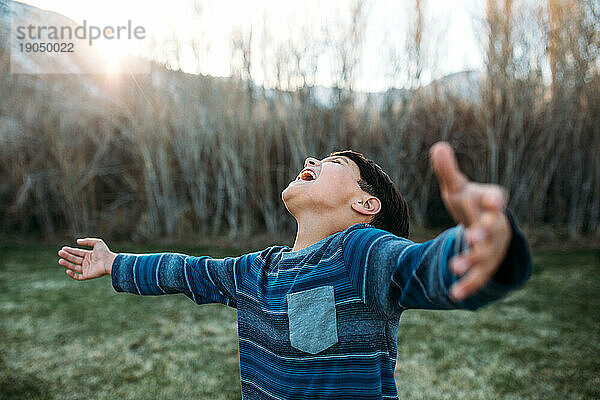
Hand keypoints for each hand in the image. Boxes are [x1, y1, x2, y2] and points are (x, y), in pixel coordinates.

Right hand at [58, 238, 116, 280]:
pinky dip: (72, 275)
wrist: (109, 262)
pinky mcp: (87, 275)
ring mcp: (87, 269)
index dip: (70, 250)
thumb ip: (87, 241)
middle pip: (74, 259)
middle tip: (60, 252)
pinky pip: (78, 277)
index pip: (78, 252)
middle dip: (67, 256)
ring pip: (74, 267)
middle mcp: (87, 262)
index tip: (63, 248)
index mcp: (89, 255)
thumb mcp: (97, 242)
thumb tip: (77, 241)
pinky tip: (67, 270)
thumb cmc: (104, 252)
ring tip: (60, 260)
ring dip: (67, 264)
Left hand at [430, 142, 511, 301]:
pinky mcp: (486, 266)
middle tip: (472, 237)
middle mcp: (496, 226)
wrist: (486, 227)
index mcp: (490, 202)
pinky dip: (468, 285)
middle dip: (484, 234)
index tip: (493, 200)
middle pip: (493, 230)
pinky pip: (479, 277)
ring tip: (454, 267)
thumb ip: (448, 171)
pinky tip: (454, 294)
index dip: (494, 200)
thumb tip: (438, 147)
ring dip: (471, 261)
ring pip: (485, 256)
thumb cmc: (470, 204)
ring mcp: (493, 248)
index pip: (495, 199)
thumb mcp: (458, 188)